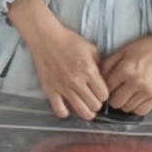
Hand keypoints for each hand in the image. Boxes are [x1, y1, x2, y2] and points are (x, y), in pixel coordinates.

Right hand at [13, 0, 108, 120]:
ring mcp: (63, 87)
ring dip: (87, 112)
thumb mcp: (92, 49)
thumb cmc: (69, 41)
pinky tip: (68, 108)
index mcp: (89, 71)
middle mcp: (77, 82)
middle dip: (97, 104)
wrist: (46, 38)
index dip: (104, 95)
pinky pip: (59, 110)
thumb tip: (105, 79)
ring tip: (86, 109)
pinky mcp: (50, 90)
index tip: (101, 92)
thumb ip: (100, 65)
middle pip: (95, 105)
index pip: (104, 95)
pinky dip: (65, 112)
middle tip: (93, 99)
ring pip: (81, 111)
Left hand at [98, 16, 151, 120]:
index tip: (108, 87)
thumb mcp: (123, 51)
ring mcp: (148, 91)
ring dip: (125, 103)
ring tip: (128, 94)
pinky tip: (137, 99)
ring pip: (127, 108)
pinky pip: (141, 111)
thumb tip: (97, 78)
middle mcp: (136, 82)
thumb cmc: (145, 47)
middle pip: (115, 102)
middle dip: (113, 97)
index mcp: (126, 69)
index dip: (105, 88)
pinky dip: (136, 107)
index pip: (107, 88)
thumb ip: (108, 64)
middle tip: (117, 91)